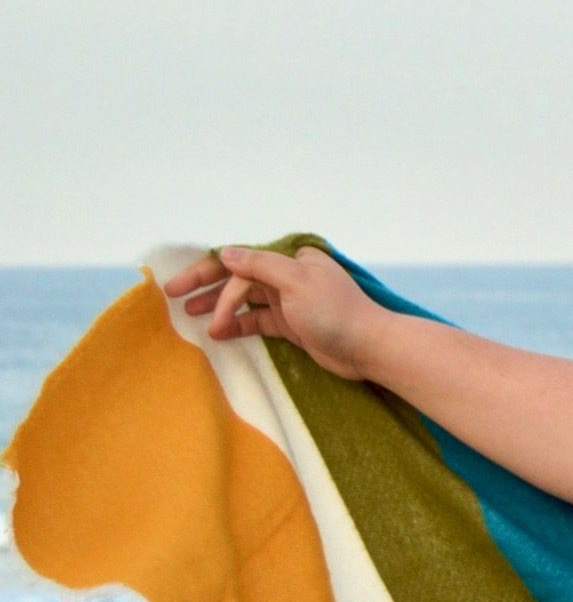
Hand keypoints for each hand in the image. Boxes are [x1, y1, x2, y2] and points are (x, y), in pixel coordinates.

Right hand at [161, 244, 385, 381]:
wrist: (369, 348)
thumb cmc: (336, 312)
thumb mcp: (296, 282)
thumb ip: (260, 265)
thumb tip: (226, 253)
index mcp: (291, 258)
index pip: (240, 260)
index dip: (208, 272)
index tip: (180, 287)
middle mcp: (288, 275)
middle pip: (239, 277)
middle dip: (206, 287)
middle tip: (173, 298)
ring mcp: (290, 301)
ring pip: (245, 300)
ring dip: (220, 308)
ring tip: (193, 319)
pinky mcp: (292, 325)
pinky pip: (257, 320)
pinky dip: (239, 325)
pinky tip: (219, 333)